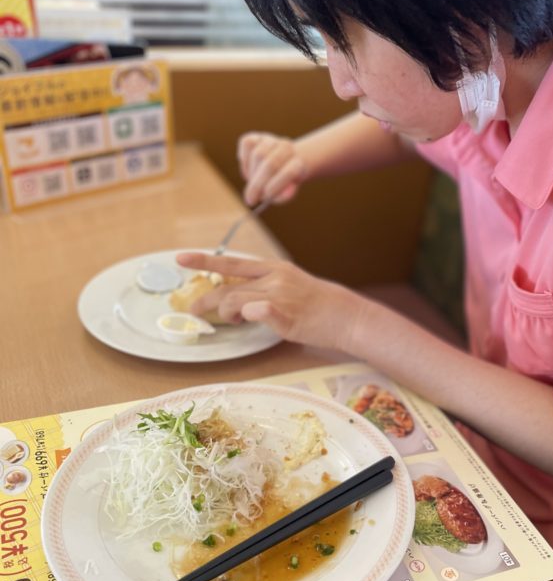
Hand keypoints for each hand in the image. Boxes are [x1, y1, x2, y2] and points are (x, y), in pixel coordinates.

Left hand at [175, 251, 361, 350]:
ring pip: (234, 302)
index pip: (232, 263)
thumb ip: (264, 287)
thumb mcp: (290, 285)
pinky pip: (255, 312)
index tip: (180, 258)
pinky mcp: (284, 314)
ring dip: (228, 315)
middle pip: (227, 286)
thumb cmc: (318, 304)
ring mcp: (278, 295)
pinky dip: (247, 316)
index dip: (204, 260)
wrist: (345, 315)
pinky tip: (250, 320)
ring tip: (235, 321)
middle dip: (205, 299)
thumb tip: (239, 298)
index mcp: (273, 268)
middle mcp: (273, 277)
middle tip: (192, 309)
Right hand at [237, 132, 307, 206]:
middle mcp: (287, 147)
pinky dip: (245, 159)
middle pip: (272, 164)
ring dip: (253, 172)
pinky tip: (249, 167)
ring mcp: (270, 140)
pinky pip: (247, 145)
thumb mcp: (283, 194)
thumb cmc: (279, 185)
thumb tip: (274, 194)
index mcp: (299, 163)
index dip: (278, 184)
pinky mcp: (254, 138)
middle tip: (251, 198)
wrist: (275, 167)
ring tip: (254, 180)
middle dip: (259, 183)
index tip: (266, 195)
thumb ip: (282, 196)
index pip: (292, 171)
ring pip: (258, 155)